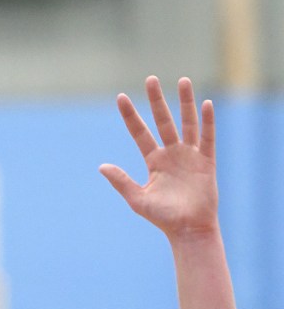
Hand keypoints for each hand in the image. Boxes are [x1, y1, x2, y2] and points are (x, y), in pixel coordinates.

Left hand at [99, 76, 217, 237]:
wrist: (188, 229)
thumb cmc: (162, 217)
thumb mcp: (137, 199)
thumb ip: (121, 181)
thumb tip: (101, 166)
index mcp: (153, 161)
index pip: (139, 133)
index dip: (130, 116)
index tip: (120, 97)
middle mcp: (171, 154)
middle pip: (163, 121)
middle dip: (157, 101)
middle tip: (150, 79)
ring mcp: (190, 156)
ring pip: (187, 123)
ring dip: (185, 102)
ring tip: (183, 81)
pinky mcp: (207, 162)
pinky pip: (207, 138)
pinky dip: (207, 122)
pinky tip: (205, 105)